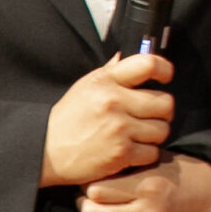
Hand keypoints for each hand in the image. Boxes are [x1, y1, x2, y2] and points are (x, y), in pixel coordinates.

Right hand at [40, 52, 172, 187]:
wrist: (45, 151)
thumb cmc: (68, 118)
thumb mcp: (85, 86)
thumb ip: (111, 72)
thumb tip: (126, 57)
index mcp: (105, 81)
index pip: (148, 64)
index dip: (164, 69)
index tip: (166, 77)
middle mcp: (114, 102)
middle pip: (165, 102)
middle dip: (162, 111)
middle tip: (152, 116)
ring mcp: (118, 128)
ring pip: (162, 129)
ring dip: (155, 135)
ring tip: (140, 135)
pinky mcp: (120, 153)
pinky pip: (153, 152)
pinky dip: (146, 154)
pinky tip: (133, 151)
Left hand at [76, 154, 210, 211]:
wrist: (208, 198)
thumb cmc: (178, 175)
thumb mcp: (153, 162)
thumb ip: (124, 169)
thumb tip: (88, 176)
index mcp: (147, 187)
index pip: (97, 190)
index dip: (87, 185)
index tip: (90, 182)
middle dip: (83, 206)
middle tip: (86, 200)